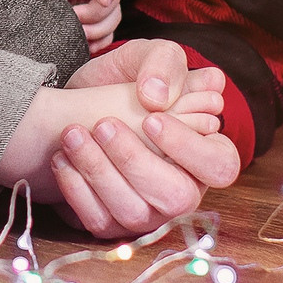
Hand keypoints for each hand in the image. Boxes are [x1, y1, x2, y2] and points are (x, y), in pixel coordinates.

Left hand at [46, 0, 123, 48]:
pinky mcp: (100, 19)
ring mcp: (106, 4)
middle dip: (94, 15)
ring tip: (78, 33)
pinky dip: (98, 42)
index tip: (102, 1)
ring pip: (111, 22)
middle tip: (75, 17)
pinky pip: (106, 34)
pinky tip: (86, 45)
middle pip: (113, 5)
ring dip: (96, 31)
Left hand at [49, 40, 241, 236]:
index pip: (220, 166)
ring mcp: (150, 214)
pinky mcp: (113, 225)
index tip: (150, 119)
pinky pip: (99, 222)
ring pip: (134, 213)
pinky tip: (62, 158)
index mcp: (206, 154)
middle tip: (104, 125)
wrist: (80, 101)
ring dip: (99, 172)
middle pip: (178, 198)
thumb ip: (163, 64)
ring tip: (73, 134)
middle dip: (136, 161)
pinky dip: (76, 190)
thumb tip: (157, 95)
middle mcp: (183, 191)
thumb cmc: (128, 82)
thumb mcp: (149, 57)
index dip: (189, 148)